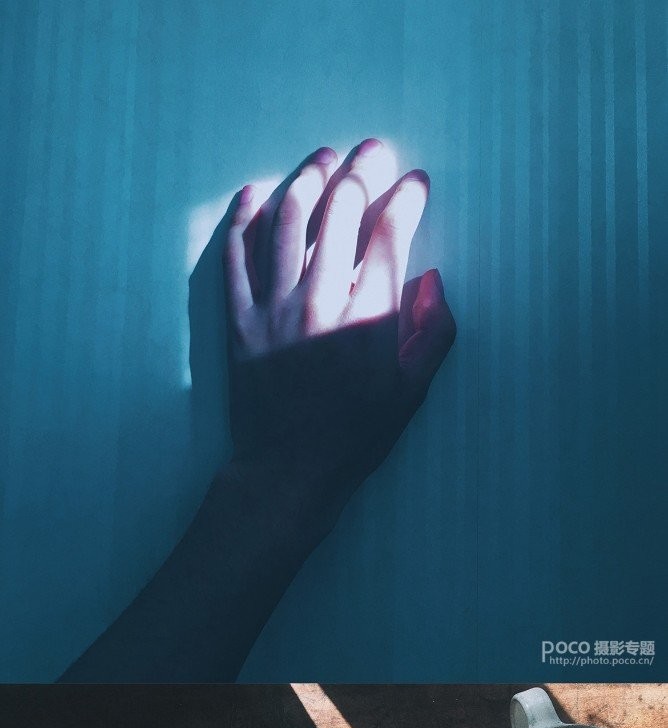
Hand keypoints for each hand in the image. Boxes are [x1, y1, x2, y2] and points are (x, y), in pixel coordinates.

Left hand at [223, 138, 455, 528]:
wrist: (287, 475)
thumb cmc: (354, 439)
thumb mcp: (410, 394)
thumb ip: (432, 334)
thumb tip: (432, 280)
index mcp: (370, 316)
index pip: (392, 231)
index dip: (407, 197)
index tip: (416, 185)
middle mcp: (321, 300)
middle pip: (341, 208)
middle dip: (363, 169)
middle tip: (374, 152)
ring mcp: (275, 306)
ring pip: (289, 218)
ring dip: (309, 176)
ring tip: (324, 158)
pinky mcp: (240, 320)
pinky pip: (236, 255)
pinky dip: (244, 217)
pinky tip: (255, 193)